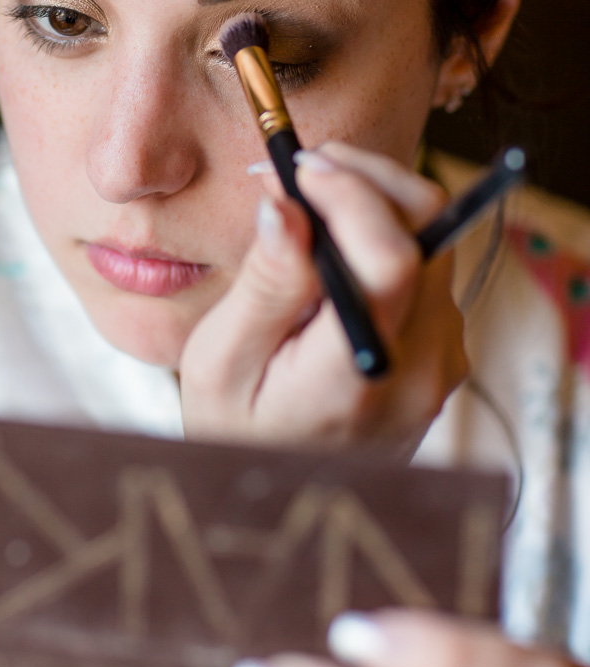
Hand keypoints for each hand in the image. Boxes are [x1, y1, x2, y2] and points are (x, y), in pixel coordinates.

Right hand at [178, 142, 466, 454]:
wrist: (286, 501)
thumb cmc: (237, 432)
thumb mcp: (220, 363)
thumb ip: (264, 283)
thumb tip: (284, 203)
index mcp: (357, 376)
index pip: (391, 259)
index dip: (353, 194)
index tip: (299, 167)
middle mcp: (421, 369)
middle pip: (428, 233)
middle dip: (366, 178)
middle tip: (300, 165)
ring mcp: (443, 362)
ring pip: (434, 240)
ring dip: (375, 200)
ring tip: (305, 198)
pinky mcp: (446, 352)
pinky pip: (429, 267)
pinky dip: (385, 232)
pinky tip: (330, 240)